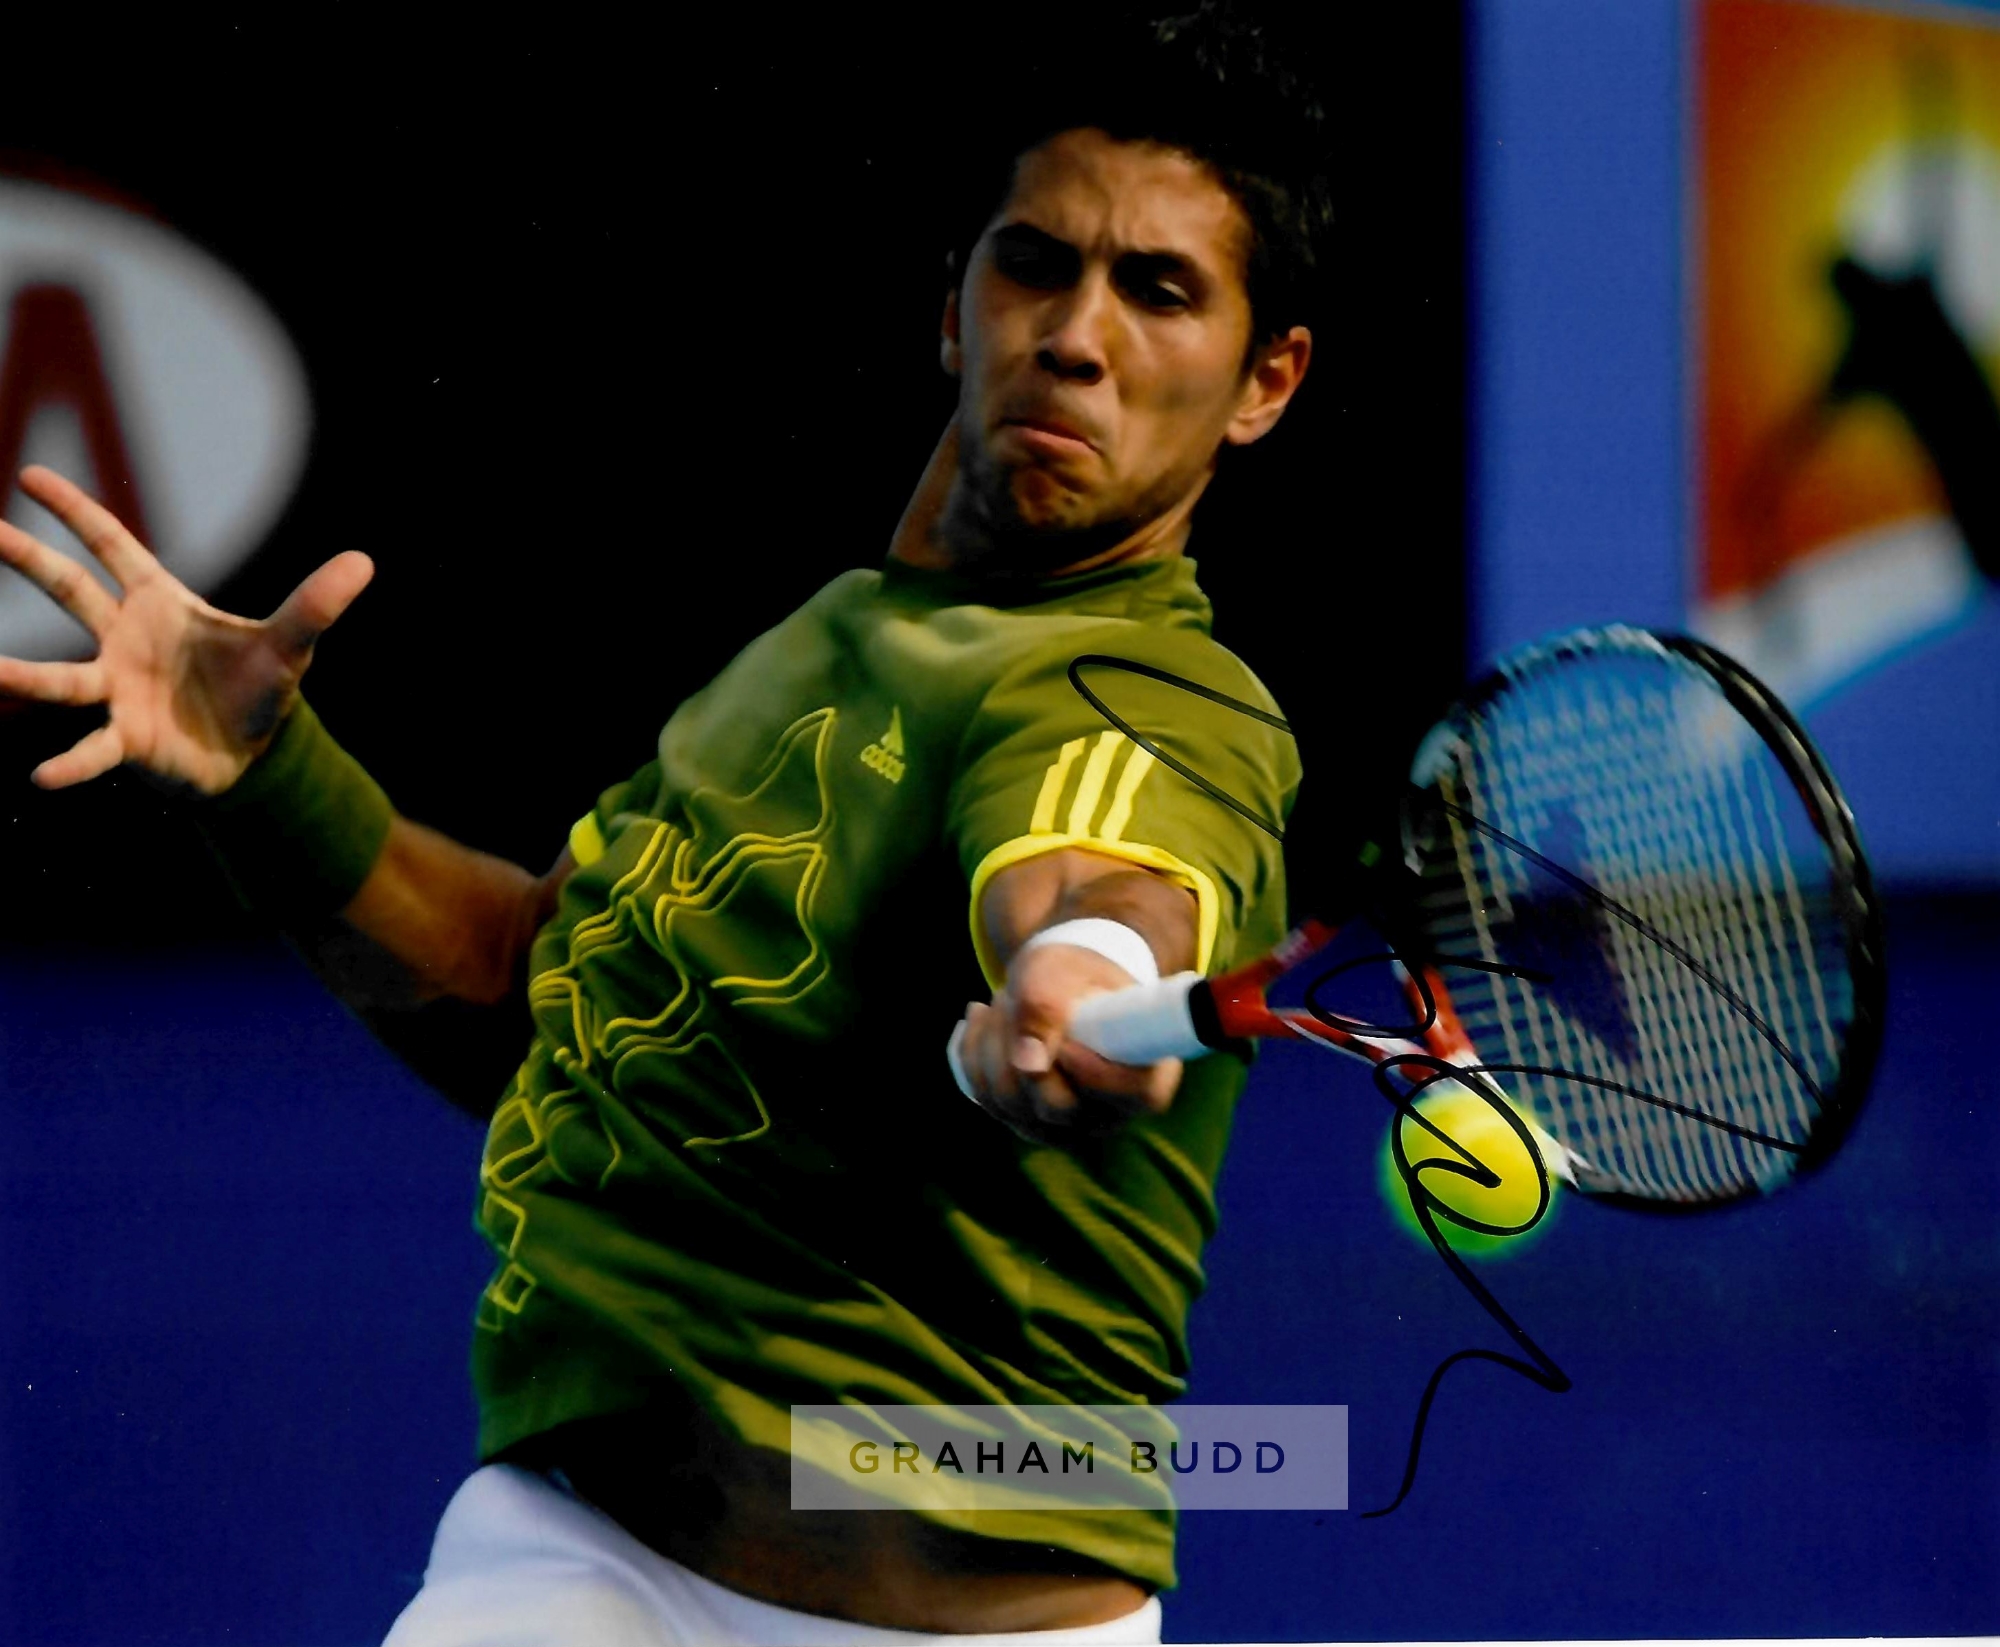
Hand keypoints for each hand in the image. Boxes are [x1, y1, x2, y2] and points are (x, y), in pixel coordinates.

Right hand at [0, 466, 373, 792]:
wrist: (255, 754)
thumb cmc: (259, 689)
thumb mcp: (291, 645)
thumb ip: (316, 606)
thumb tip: (364, 562)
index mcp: (159, 605)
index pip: (111, 546)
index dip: (74, 512)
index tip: (30, 476)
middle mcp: (126, 641)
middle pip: (69, 592)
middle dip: (29, 561)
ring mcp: (118, 689)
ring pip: (61, 678)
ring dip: (21, 674)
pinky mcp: (128, 739)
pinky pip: (93, 750)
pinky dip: (71, 764)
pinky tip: (42, 777)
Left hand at [955, 940, 1182, 1139]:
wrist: (1060, 983)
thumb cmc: (1073, 973)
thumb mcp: (1060, 970)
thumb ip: (1047, 1004)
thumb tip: (1027, 1063)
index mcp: (1149, 1073)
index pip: (1133, 1094)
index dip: (1095, 1070)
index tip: (1066, 1038)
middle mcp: (1112, 1112)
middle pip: (1056, 1106)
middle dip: (1019, 1044)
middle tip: (1012, 994)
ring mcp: (1068, 1126)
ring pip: (1011, 1105)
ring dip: (991, 1042)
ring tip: (1002, 998)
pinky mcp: (1028, 1123)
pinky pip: (984, 1099)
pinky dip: (972, 1053)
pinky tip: (980, 1020)